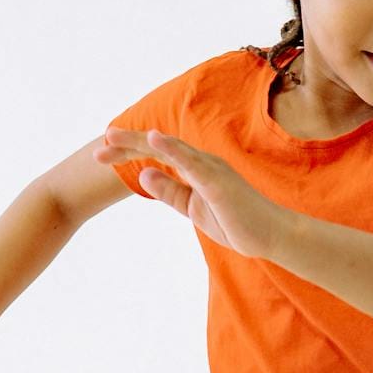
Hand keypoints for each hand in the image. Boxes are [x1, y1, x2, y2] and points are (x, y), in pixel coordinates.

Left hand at [96, 128, 285, 261]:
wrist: (271, 236)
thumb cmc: (237, 223)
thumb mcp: (193, 208)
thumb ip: (170, 192)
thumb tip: (143, 174)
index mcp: (194, 169)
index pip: (156, 156)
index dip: (128, 153)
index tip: (101, 156)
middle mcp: (200, 162)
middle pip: (158, 147)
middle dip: (127, 144)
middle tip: (100, 142)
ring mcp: (210, 169)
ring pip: (171, 148)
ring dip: (141, 140)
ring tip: (114, 135)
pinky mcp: (217, 181)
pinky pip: (191, 161)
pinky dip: (172, 147)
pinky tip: (153, 138)